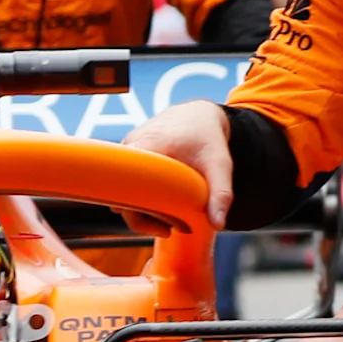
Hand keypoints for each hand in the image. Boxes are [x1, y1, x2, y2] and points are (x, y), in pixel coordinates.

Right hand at [125, 102, 236, 223]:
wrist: (198, 114)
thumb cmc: (209, 139)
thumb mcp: (220, 165)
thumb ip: (221, 194)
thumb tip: (218, 224)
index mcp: (148, 148)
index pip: (127, 191)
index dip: (139, 216)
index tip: (165, 227)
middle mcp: (130, 147)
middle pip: (121, 194)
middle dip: (141, 216)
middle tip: (168, 227)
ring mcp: (126, 148)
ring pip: (122, 188)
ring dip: (140, 206)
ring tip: (167, 215)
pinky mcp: (127, 152)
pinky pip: (125, 179)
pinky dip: (139, 194)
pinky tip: (161, 200)